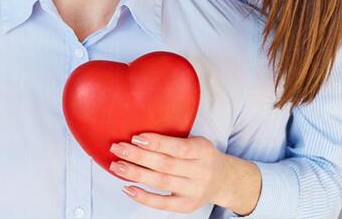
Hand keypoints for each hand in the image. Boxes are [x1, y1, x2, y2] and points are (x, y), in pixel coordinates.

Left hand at [108, 133, 261, 214]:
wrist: (224, 180)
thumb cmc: (203, 157)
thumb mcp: (197, 142)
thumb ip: (174, 140)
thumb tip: (139, 135)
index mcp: (202, 151)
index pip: (177, 147)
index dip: (156, 143)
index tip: (136, 137)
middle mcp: (199, 171)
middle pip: (165, 164)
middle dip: (138, 156)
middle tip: (118, 148)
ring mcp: (193, 190)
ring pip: (160, 182)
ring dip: (135, 174)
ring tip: (117, 166)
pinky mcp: (186, 205)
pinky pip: (162, 203)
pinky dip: (143, 196)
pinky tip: (128, 188)